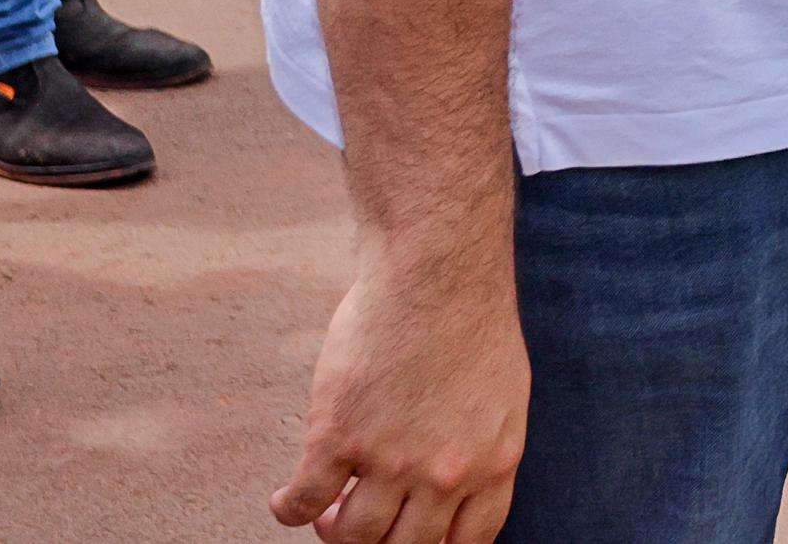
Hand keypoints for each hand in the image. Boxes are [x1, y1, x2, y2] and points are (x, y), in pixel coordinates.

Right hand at [270, 239, 528, 540]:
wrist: (436, 271)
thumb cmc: (469, 320)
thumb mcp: (503, 394)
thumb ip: (482, 446)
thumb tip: (458, 483)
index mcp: (494, 462)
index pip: (470, 541)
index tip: (409, 539)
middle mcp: (446, 474)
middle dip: (382, 543)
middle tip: (359, 523)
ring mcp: (391, 461)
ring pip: (355, 537)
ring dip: (335, 531)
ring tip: (327, 511)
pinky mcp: (339, 439)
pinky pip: (303, 504)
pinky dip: (289, 511)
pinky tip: (285, 499)